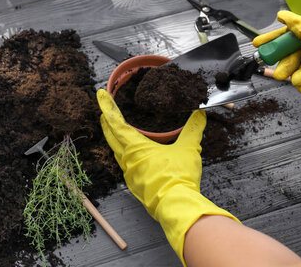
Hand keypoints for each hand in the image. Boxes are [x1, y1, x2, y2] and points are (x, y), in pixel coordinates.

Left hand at [97, 89, 238, 264]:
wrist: (176, 206)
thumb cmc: (178, 178)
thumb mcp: (188, 149)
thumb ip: (193, 129)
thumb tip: (200, 114)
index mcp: (135, 148)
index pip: (116, 122)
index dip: (107, 106)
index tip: (100, 95)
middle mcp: (127, 160)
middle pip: (111, 136)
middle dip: (107, 122)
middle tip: (103, 112)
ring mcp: (130, 173)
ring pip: (117, 152)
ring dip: (115, 139)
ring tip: (117, 132)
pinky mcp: (135, 185)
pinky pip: (126, 165)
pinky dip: (125, 155)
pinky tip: (132, 156)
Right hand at [253, 10, 300, 106]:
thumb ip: (300, 24)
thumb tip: (283, 15)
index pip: (290, 33)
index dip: (273, 38)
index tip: (259, 42)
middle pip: (287, 52)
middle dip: (285, 61)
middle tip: (282, 66)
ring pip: (291, 68)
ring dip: (295, 73)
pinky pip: (298, 80)